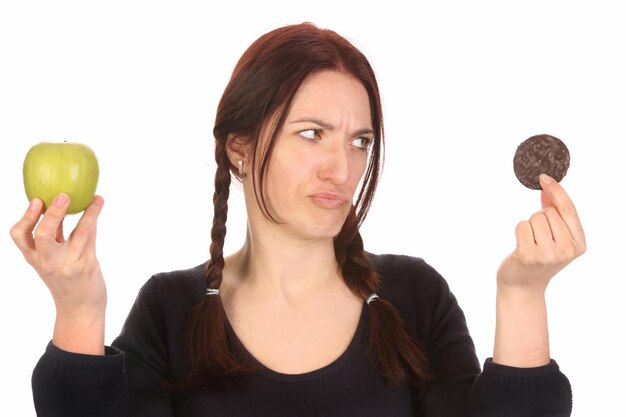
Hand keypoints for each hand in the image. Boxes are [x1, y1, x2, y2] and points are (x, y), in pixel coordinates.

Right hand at [10, 193, 106, 321]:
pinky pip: (91, 237)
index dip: (26, 217)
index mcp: (35, 258)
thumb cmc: (66, 280)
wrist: (79, 309)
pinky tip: (98, 205)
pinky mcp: (86, 266)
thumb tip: (56, 207)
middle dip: (52, 214)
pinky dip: (94, 218)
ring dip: (87, 212)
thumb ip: (52, 239)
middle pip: (42, 235)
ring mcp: (68, 265)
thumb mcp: (50, 261)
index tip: (36, 200)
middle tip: (62, 196)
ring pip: (78, 233)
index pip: (20, 236)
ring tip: (94, 197)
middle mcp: (48, 262)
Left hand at [497, 174, 585, 294]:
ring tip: (530, 243)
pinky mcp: (529, 255)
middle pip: (548, 211)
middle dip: (539, 217)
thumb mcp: (555, 238)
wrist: (523, 286)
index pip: (568, 209)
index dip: (556, 191)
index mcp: (579, 244)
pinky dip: (518, 231)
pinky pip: (521, 225)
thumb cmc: (539, 259)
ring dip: (528, 226)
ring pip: (534, 217)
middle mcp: (566, 249)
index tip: (544, 178)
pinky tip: (521, 247)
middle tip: (537, 238)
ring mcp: (548, 254)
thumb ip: (555, 214)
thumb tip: (547, 188)